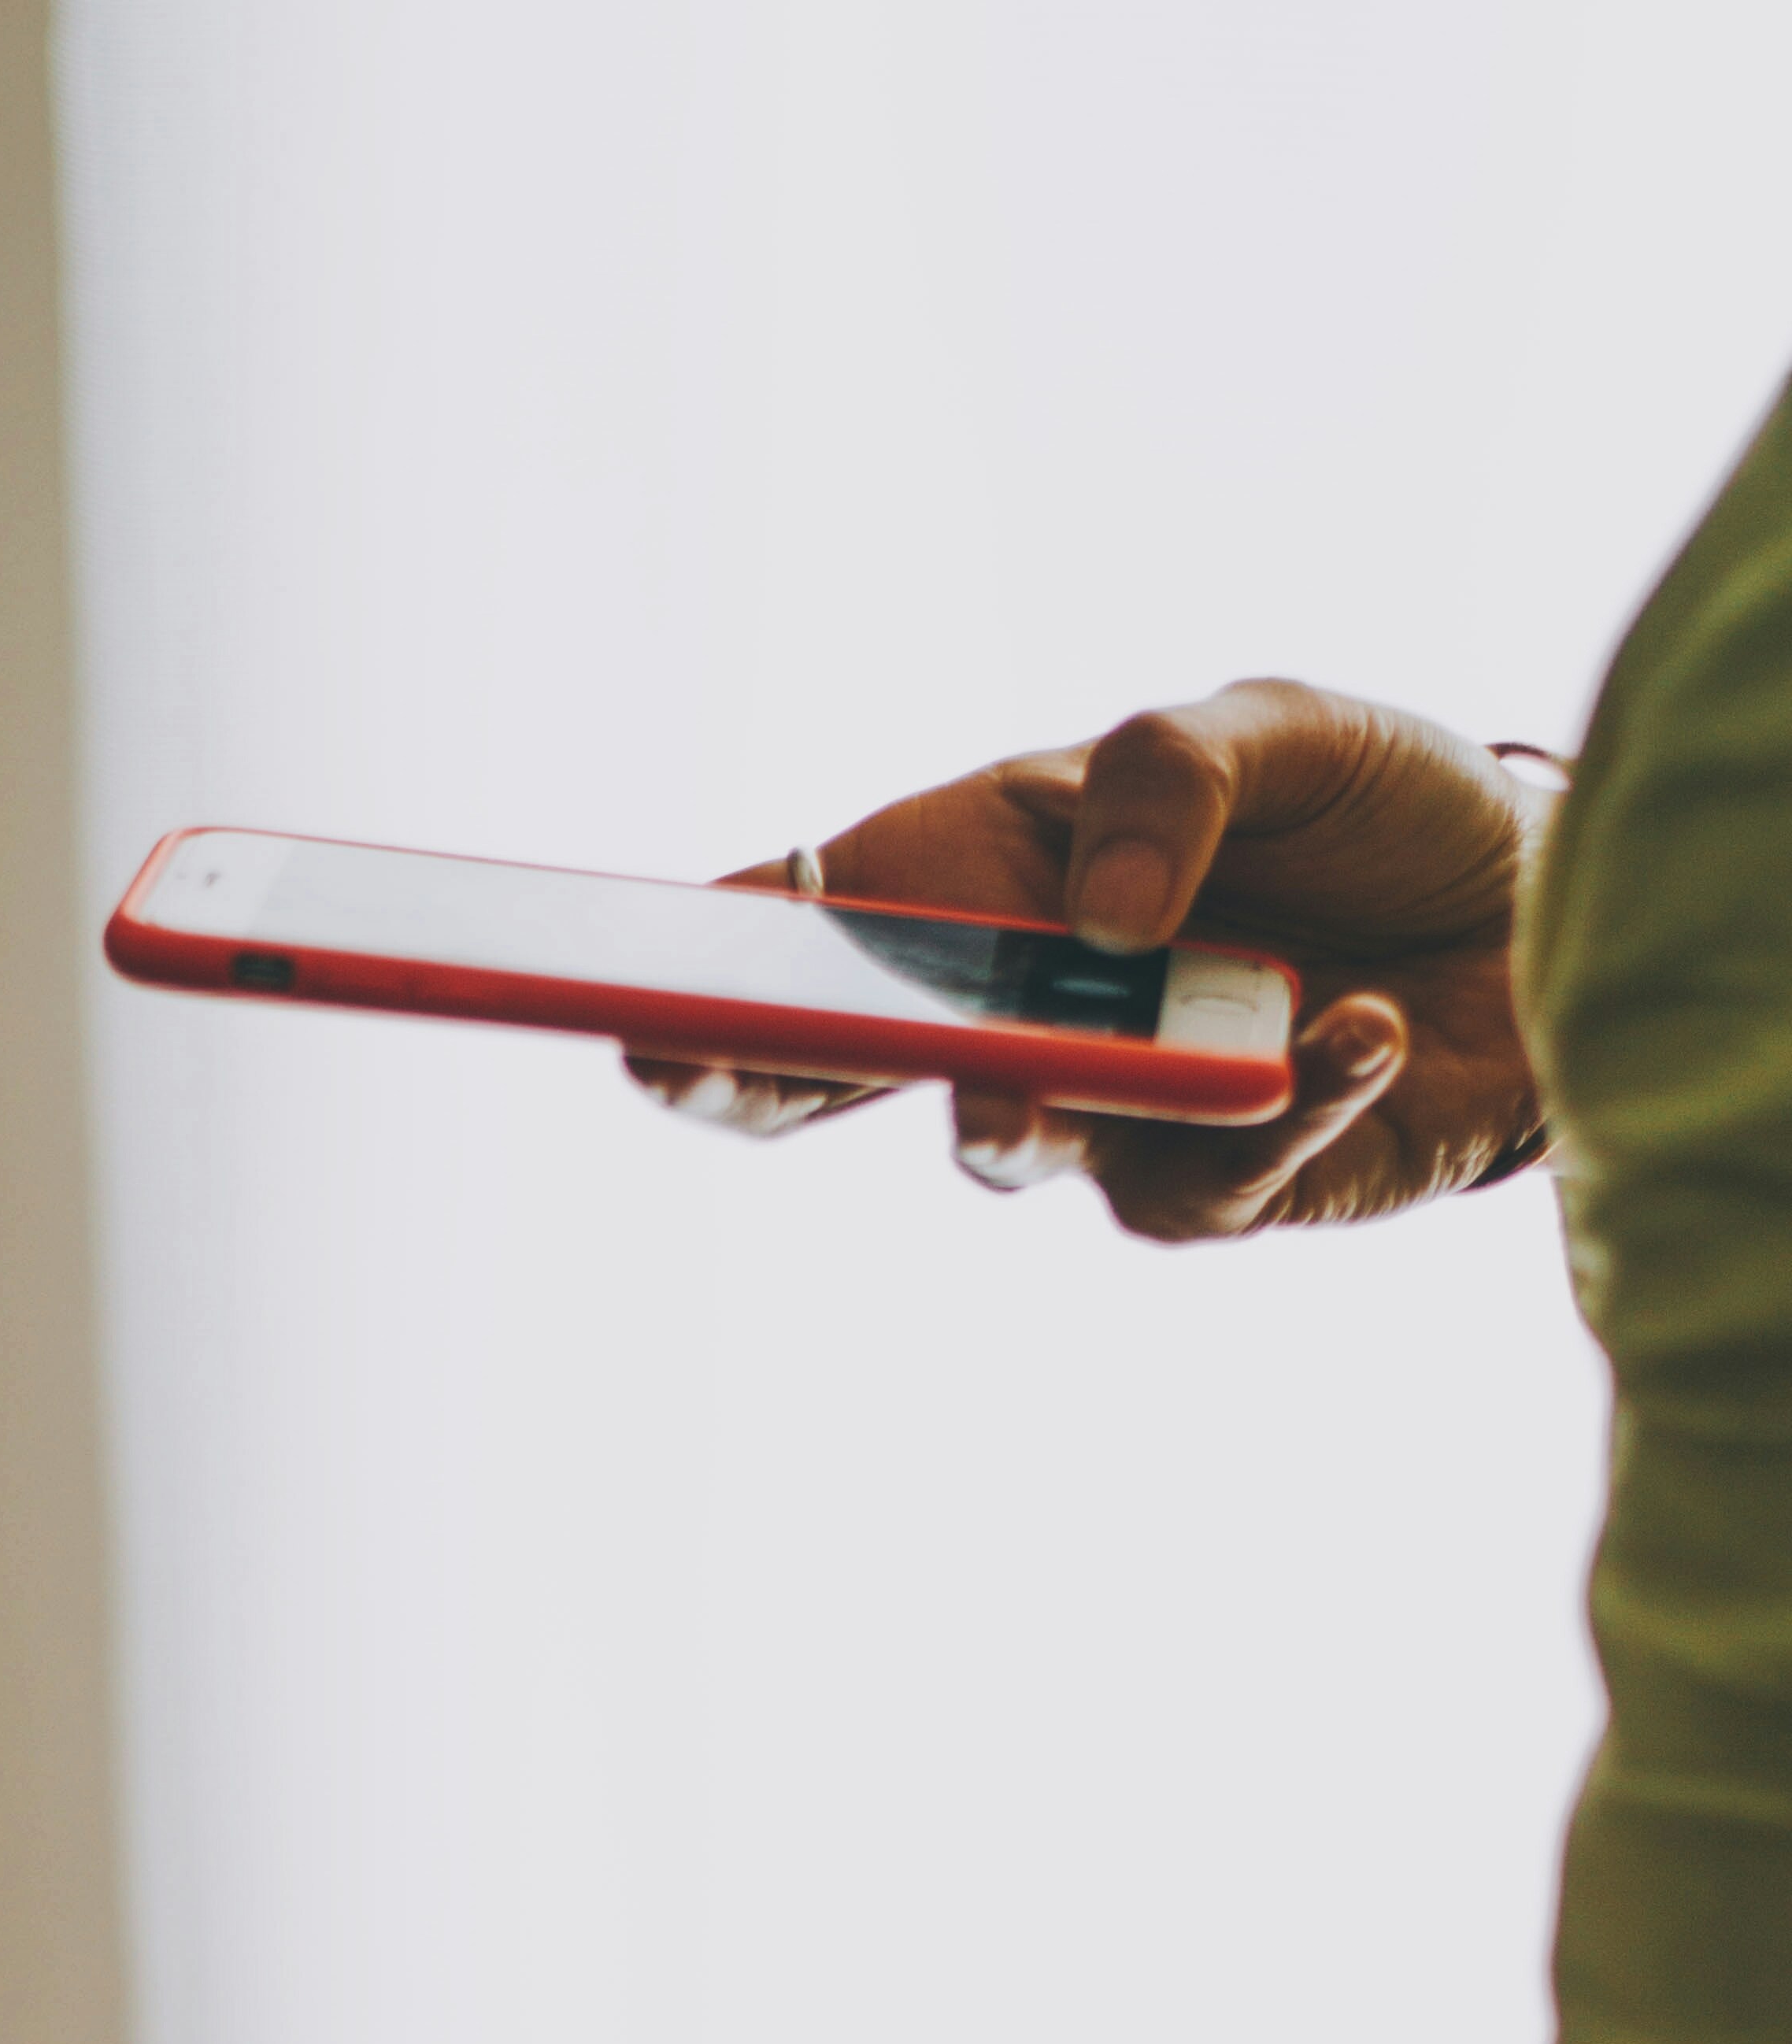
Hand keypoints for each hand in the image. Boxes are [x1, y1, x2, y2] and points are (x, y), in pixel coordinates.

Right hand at [637, 679, 1555, 1238]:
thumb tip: (1093, 921)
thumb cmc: (1382, 809)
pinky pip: (1203, 1177)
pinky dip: (1288, 1095)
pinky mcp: (1208, 1192)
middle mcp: (1015, 1009)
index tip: (626, 985)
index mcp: (988, 876)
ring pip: (1001, 1143)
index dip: (707, 964)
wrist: (1543, 918)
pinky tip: (1364, 1024)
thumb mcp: (1280, 726)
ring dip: (1022, 1102)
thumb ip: (1169, 774)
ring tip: (1076, 1054)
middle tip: (690, 1063)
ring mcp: (1099, 1115)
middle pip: (834, 1074)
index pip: (813, 927)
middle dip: (750, 1074)